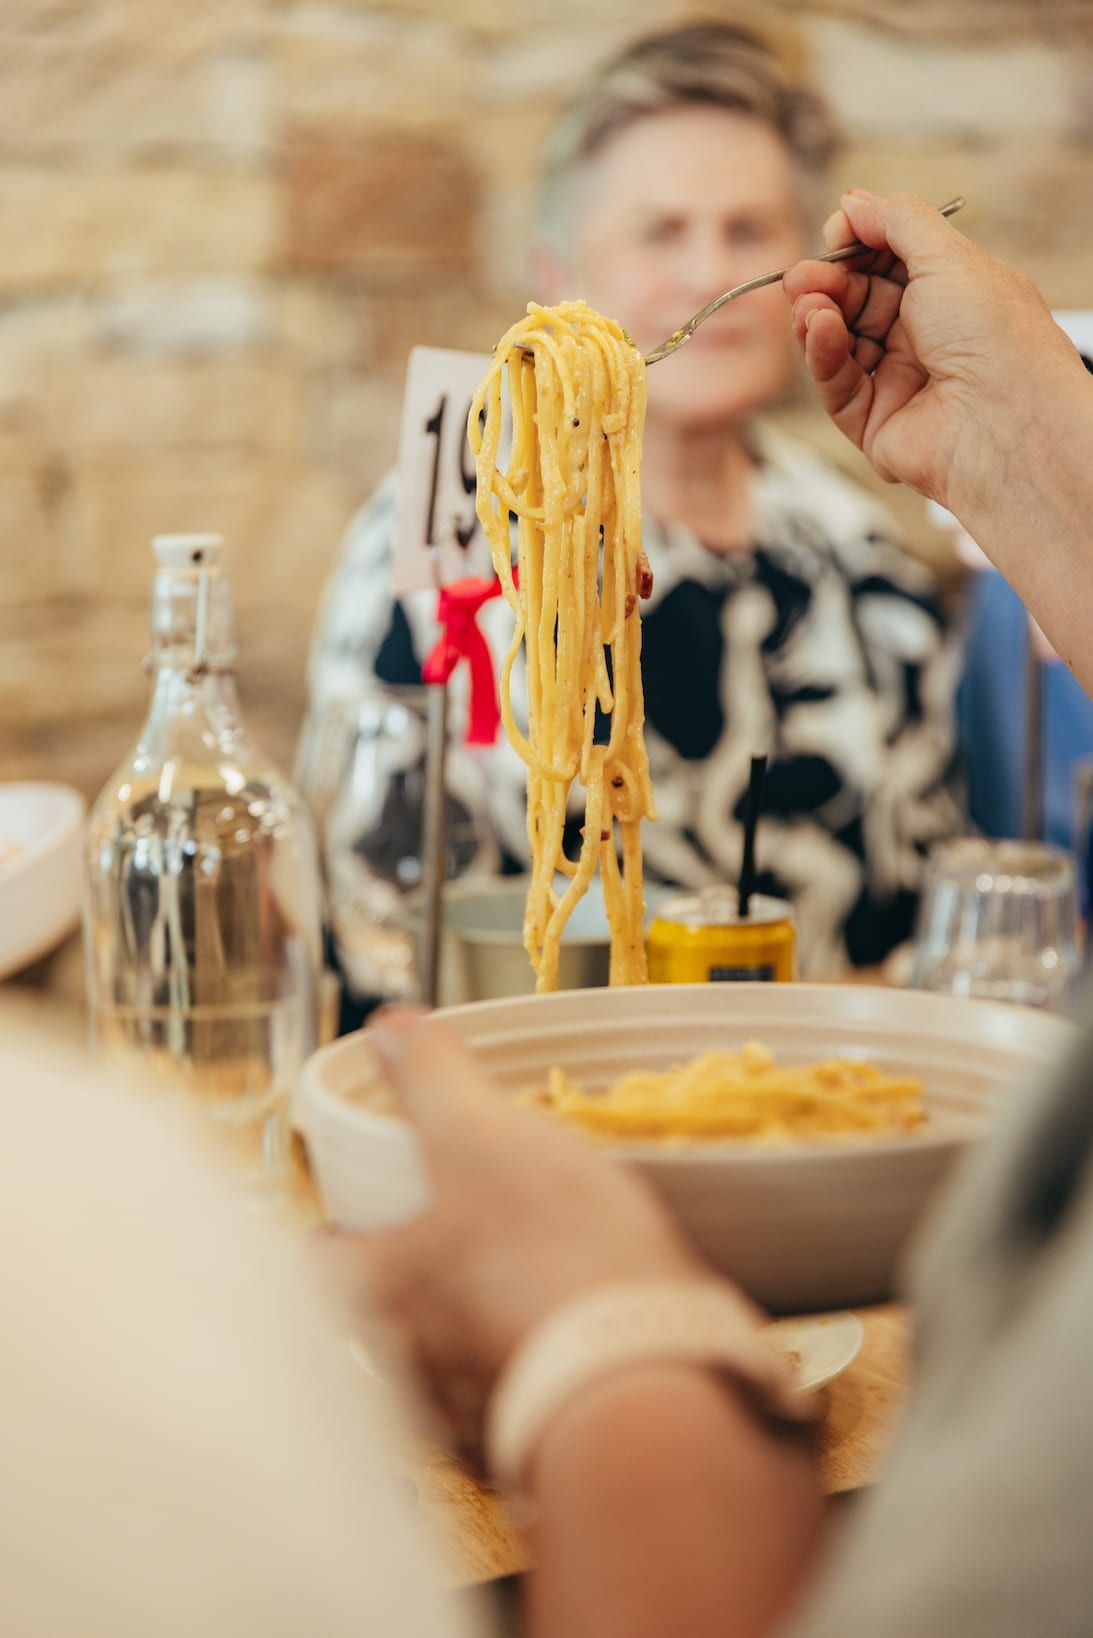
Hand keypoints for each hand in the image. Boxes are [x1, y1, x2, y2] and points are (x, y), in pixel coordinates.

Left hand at [327, 1009, 710, 1462]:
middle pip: (378, 1329)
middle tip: (453, 1257)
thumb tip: (390, 1026)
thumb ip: (432, 1078)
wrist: (646, 1372)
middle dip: (408, 1300)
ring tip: (522, 1300)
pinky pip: (518, 1411)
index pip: (320, 1262)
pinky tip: (572, 1346)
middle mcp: (405, 1368)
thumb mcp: (482, 1134)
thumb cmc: (547, 1249)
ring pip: (447, 1378)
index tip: (353, 1222)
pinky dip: (534, 1380)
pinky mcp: (537, 1450)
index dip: (335, 1236)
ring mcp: (468, 1423)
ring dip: (472, 1345)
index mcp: (378, 1288)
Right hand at [782, 190, 1085, 514]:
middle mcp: (926, 338)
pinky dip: (823, 355)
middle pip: (857, 303)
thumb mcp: (947, 256)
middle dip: (826, 285)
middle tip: (801, 276)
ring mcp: (899, 381)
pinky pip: (837, 385)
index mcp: (952, 295)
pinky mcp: (874, 422)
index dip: (858, 248)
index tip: (837, 234)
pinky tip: (820, 331)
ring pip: (840, 344)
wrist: (1005, 419)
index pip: (889, 264)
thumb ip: (896, 222)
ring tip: (807, 304)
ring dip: (818, 318)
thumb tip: (854, 202)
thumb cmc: (996, 339)